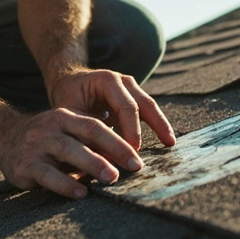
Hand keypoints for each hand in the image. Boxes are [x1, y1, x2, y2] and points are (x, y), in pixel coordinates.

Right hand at [0, 107, 145, 198]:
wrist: (3, 139)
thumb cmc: (46, 141)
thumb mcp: (66, 134)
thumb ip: (90, 143)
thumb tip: (126, 160)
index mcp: (67, 116)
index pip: (97, 125)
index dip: (120, 140)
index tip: (138, 159)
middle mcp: (53, 125)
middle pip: (88, 132)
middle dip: (114, 149)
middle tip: (134, 166)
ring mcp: (38, 144)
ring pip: (69, 150)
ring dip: (93, 163)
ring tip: (112, 178)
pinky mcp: (25, 164)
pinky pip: (48, 175)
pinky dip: (66, 184)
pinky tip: (82, 193)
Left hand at [49, 68, 175, 150]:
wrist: (69, 83)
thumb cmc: (68, 98)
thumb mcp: (70, 114)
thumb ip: (86, 132)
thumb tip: (104, 158)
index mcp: (106, 80)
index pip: (125, 106)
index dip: (132, 129)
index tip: (133, 150)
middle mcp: (122, 81)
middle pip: (144, 103)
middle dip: (155, 125)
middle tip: (164, 147)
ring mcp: (130, 87)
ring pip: (149, 106)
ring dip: (161, 125)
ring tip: (171, 143)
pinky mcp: (134, 97)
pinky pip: (147, 111)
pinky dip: (156, 125)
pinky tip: (165, 140)